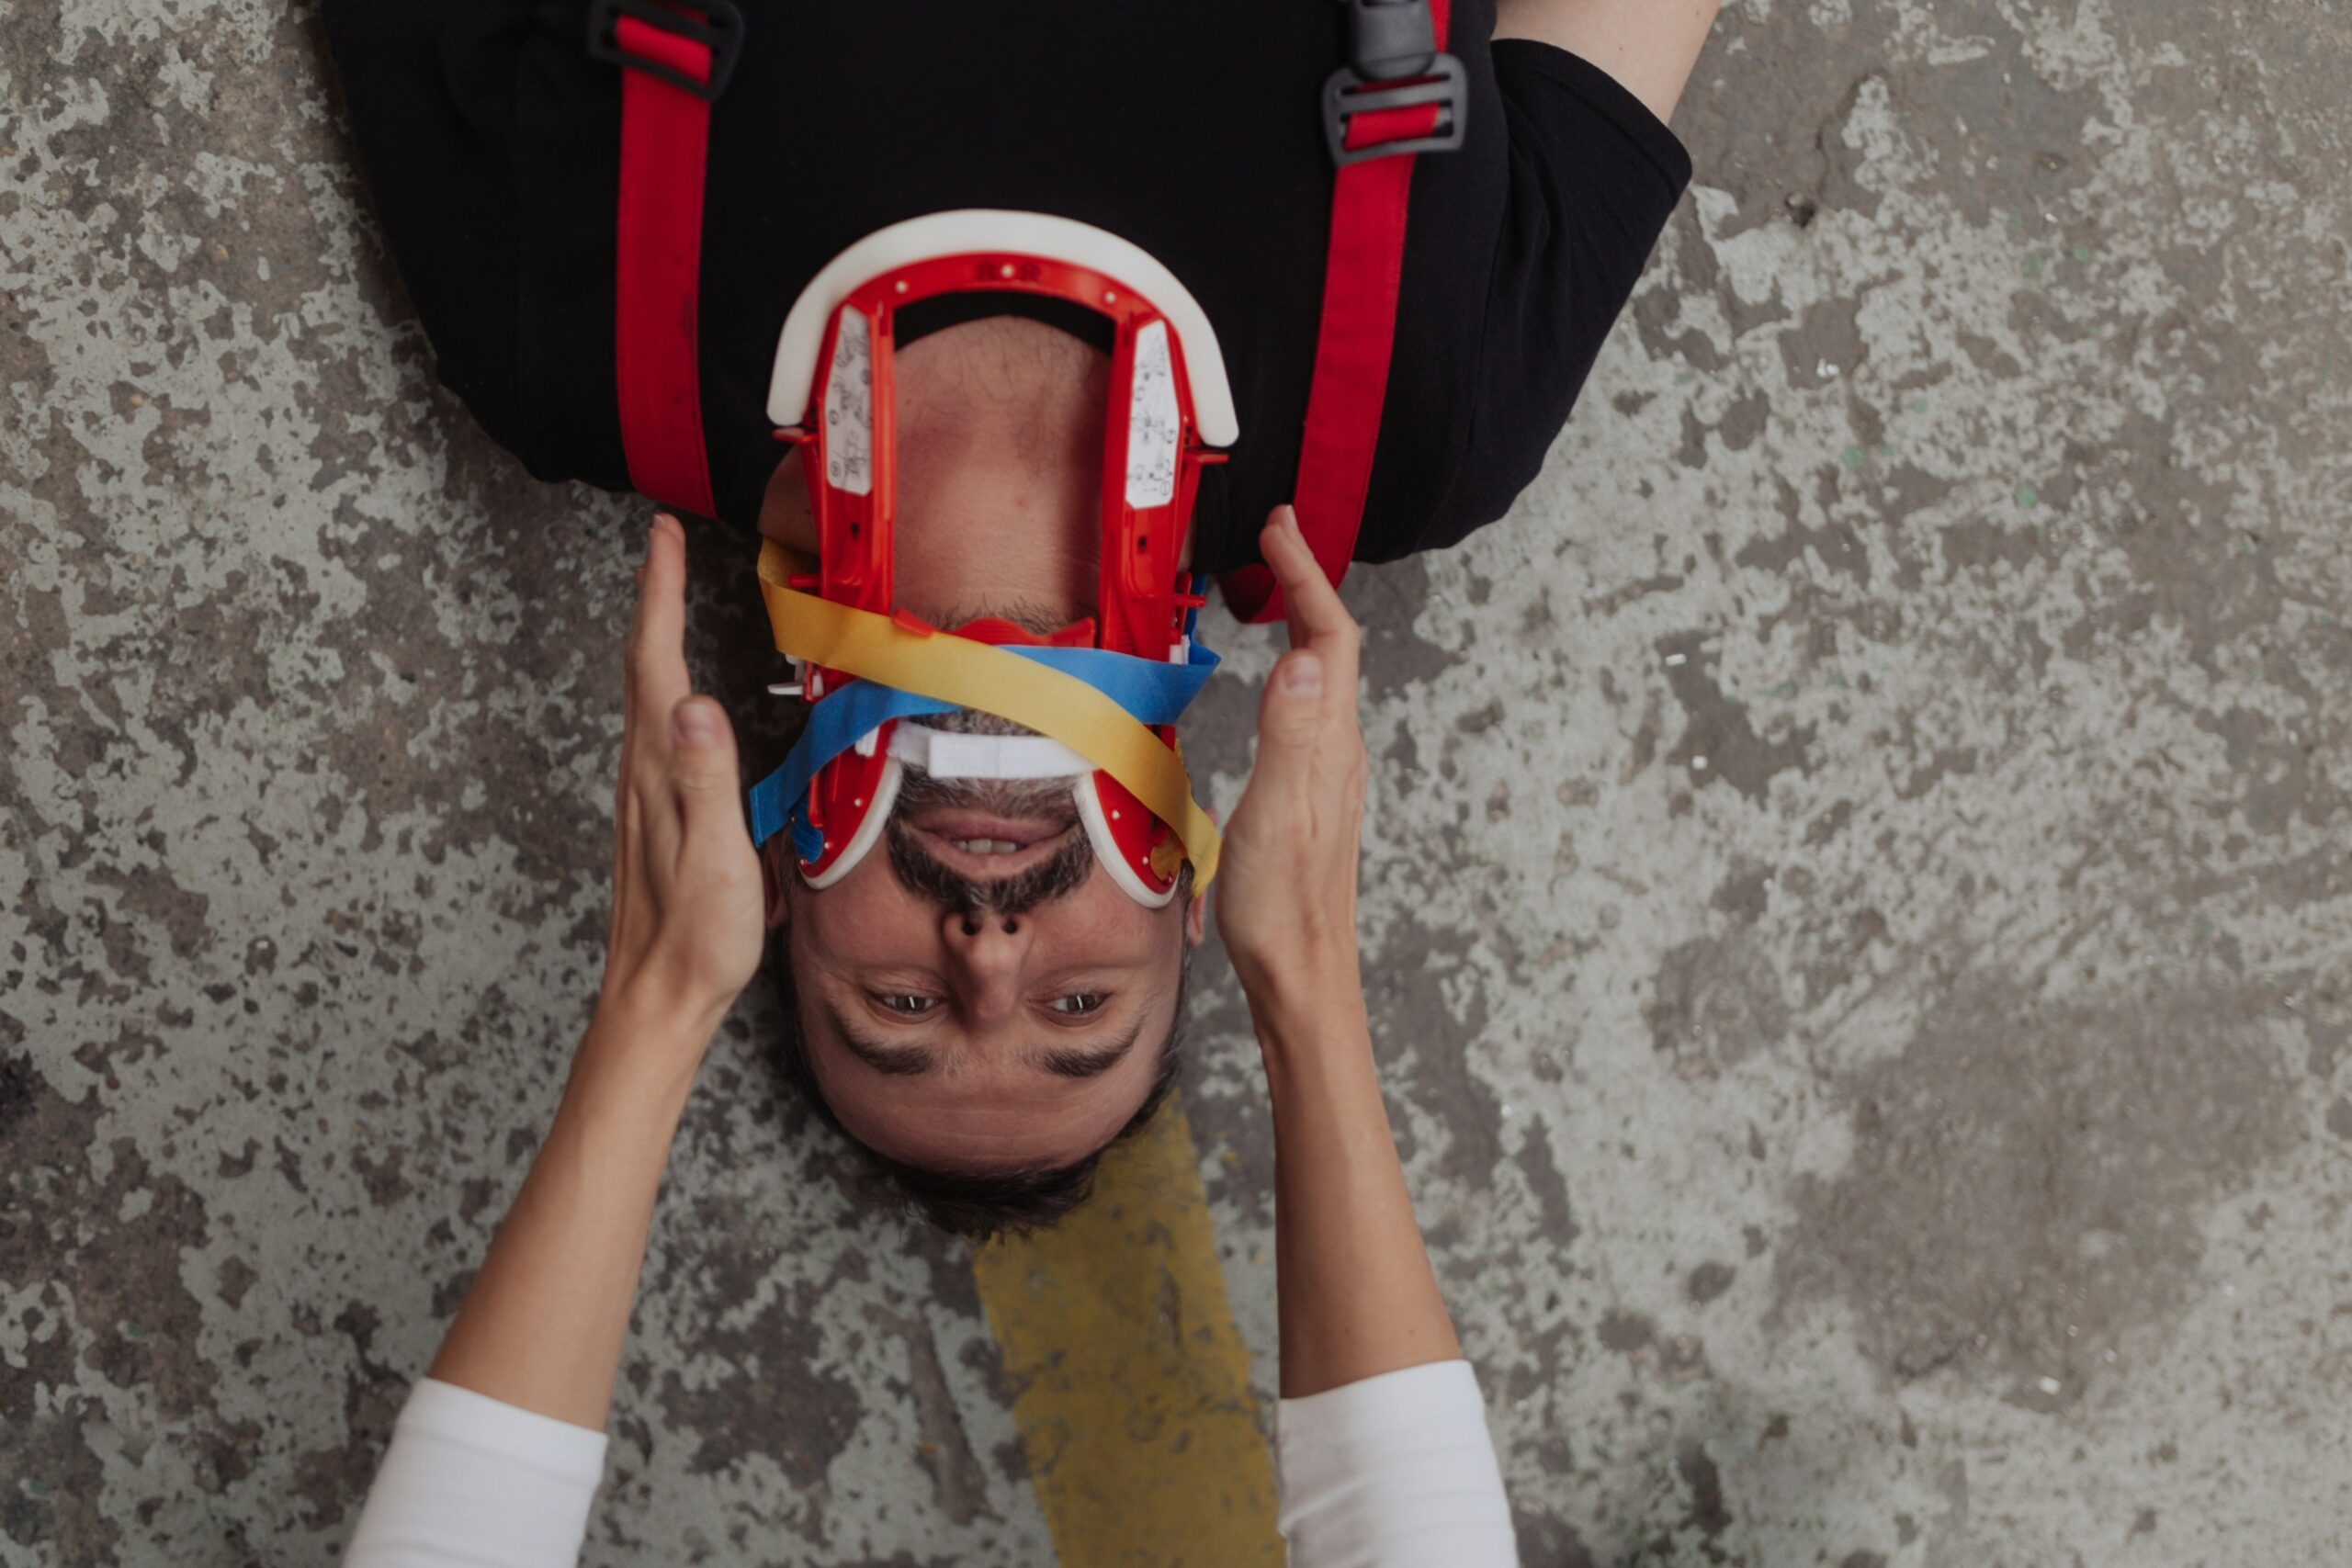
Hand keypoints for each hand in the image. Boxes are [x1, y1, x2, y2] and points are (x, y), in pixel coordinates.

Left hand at [593, 515, 764, 1040]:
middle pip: (641, 667)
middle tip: (663, 545)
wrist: (659, 998)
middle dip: (653, 599)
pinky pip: (654, 729)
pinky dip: (661, 687)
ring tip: (666, 599)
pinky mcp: (653, 815)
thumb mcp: (715, 856)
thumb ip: (706, 778)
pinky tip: (675, 696)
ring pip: (644, 696)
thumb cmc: (697, 937)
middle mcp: (640, 773)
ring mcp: (642, 794)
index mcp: (658, 771)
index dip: (659, 595)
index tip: (662, 537)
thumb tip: (695, 702)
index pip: (654, 663)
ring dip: (654, 638)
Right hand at [1214, 507, 1368, 1015]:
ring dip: (1300, 620)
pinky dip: (1292, 666)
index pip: (1328, 638)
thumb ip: (1289, 736)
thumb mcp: (1276, 816)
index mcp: (1329, 746)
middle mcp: (1338, 751)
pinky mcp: (1313, 792)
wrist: (1300, 974)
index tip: (1278, 529)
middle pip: (1331, 646)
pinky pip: (1310, 707)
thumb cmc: (1282, 907)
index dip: (1304, 576)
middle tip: (1274, 537)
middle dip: (1304, 582)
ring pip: (1323, 675)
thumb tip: (1302, 660)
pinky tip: (1276, 675)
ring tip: (1274, 585)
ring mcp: (1328, 772)